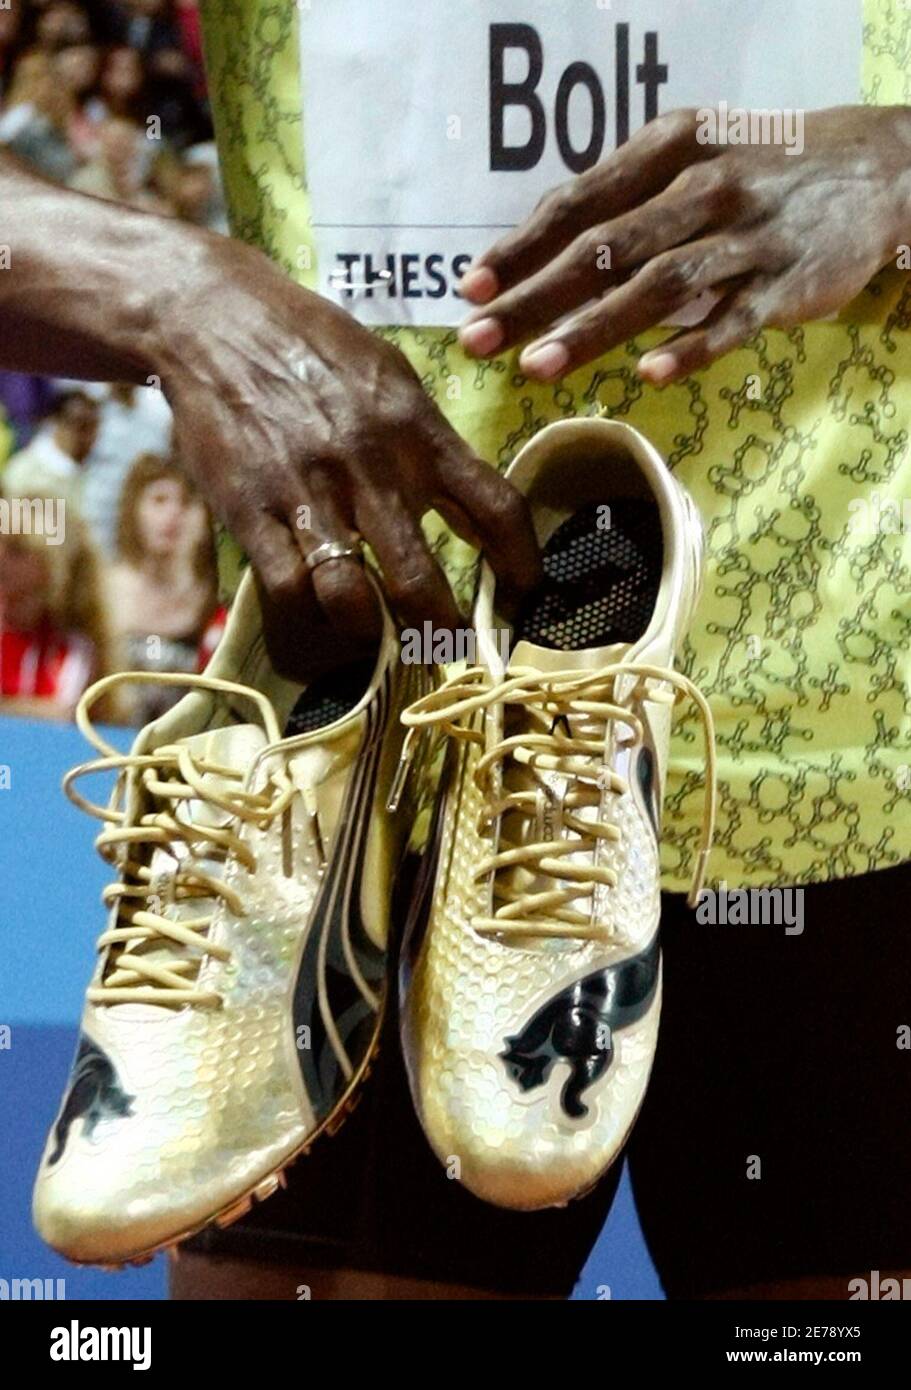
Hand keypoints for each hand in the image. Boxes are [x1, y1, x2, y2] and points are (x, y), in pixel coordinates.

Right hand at [0, 154, 538, 680]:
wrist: (214, 318)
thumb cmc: (312, 344)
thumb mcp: (390, 375)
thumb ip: (430, 438)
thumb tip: (468, 499)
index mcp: (417, 430)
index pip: (494, 506)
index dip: (521, 562)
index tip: (526, 591)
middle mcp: (370, 468)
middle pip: (420, 579)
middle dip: (440, 628)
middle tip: (446, 645)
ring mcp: (307, 494)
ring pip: (350, 599)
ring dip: (370, 633)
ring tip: (377, 638)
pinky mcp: (250, 511)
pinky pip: (287, 590)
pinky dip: (306, 614)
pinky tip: (316, 611)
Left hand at [457, 106, 910, 384]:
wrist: (876, 169)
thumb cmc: (759, 169)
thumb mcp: (691, 158)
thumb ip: (625, 201)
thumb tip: (543, 255)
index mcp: (669, 149)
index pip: (578, 203)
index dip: (521, 248)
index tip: (471, 290)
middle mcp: (704, 187)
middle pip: (605, 248)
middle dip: (535, 298)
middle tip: (478, 339)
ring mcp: (747, 237)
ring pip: (660, 286)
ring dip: (594, 327)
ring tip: (538, 367)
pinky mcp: (787, 283)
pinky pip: (732, 320)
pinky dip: (691, 346)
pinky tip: (647, 374)